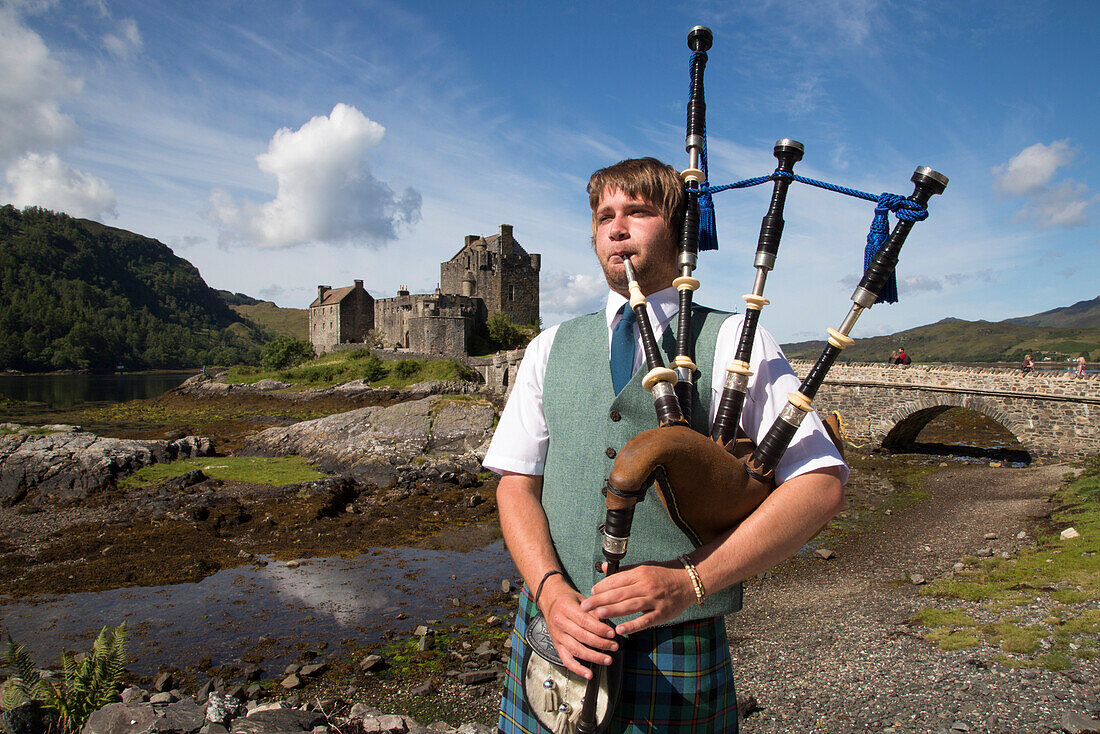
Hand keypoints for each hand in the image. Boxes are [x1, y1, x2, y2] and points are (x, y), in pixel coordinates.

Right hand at [538, 575, 618, 678]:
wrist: (550, 600)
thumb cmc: (568, 600)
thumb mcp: (582, 599)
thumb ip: (593, 611)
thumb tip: (607, 624)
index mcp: (566, 608)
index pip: (584, 621)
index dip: (599, 629)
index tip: (612, 633)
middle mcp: (560, 623)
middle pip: (582, 636)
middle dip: (600, 643)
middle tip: (614, 646)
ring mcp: (558, 636)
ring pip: (576, 650)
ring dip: (593, 656)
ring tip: (607, 659)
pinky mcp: (557, 646)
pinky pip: (566, 660)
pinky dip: (578, 669)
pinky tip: (589, 674)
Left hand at [579, 560, 695, 634]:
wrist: (689, 581)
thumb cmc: (663, 574)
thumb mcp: (644, 567)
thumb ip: (623, 570)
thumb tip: (602, 567)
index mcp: (640, 573)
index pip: (616, 580)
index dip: (602, 587)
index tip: (591, 592)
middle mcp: (646, 586)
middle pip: (619, 593)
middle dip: (600, 600)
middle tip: (585, 606)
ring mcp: (654, 600)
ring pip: (629, 606)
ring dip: (612, 611)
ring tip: (597, 615)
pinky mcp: (662, 613)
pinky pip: (645, 620)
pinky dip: (632, 626)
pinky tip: (620, 630)